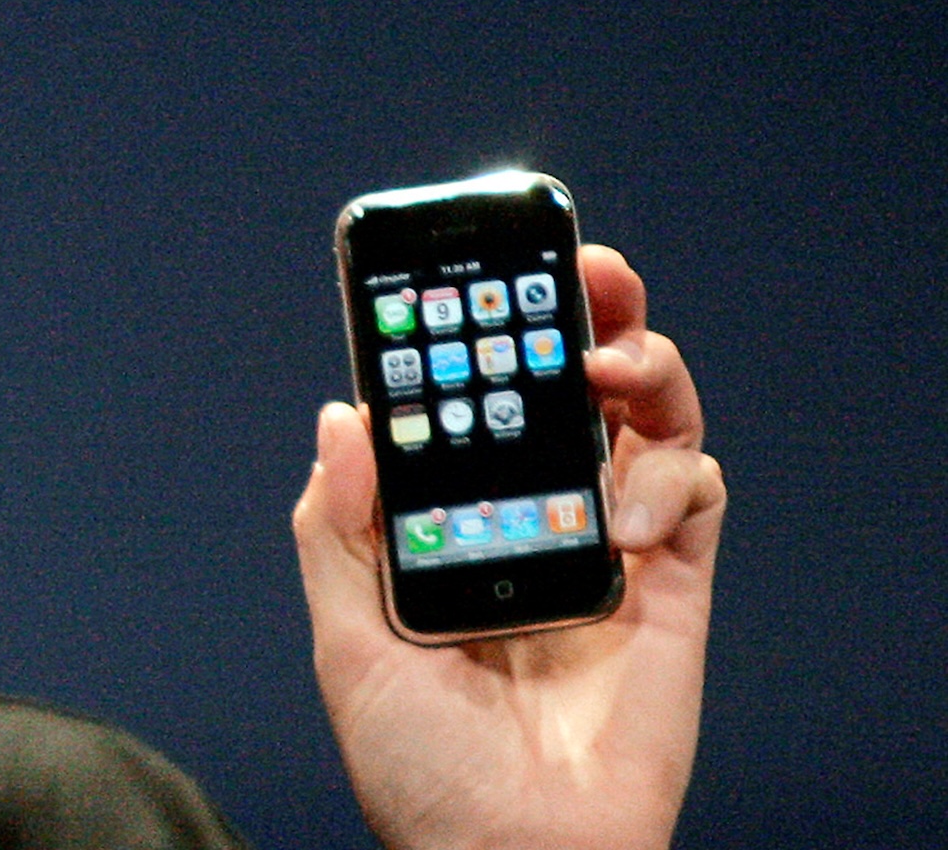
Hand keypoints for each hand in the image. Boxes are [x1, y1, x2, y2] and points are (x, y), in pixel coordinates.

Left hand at [293, 245, 724, 849]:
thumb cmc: (423, 768)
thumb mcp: (350, 644)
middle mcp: (534, 517)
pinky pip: (696, 490)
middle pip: (570, 388)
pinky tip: (632, 524)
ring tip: (611, 364)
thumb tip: (344, 414)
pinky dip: (674, 479)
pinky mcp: (674, 585)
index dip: (479, 337)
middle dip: (583, 313)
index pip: (474, 403)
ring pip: (647, 416)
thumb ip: (339, 529)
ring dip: (643, 367)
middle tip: (583, 268)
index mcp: (457, 521)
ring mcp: (608, 544)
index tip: (472, 278)